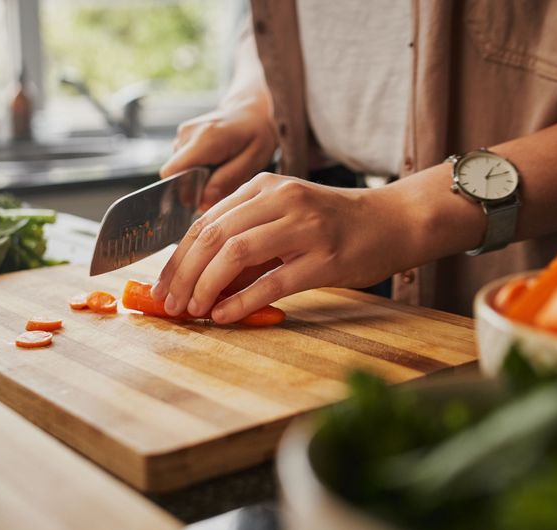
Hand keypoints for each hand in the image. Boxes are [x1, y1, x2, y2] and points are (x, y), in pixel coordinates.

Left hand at [151, 173, 427, 323]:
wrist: (394, 221)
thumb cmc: (336, 225)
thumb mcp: (285, 219)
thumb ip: (247, 242)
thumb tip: (201, 282)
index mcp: (264, 187)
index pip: (205, 222)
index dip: (178, 257)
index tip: (162, 286)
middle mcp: (280, 199)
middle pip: (213, 236)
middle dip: (184, 274)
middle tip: (170, 304)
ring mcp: (303, 226)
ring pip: (235, 253)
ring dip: (206, 286)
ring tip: (193, 311)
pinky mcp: (324, 257)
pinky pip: (272, 281)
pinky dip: (242, 301)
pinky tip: (224, 315)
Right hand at [160, 101, 277, 208]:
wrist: (250, 110)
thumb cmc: (256, 134)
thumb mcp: (253, 159)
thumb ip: (227, 180)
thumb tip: (202, 202)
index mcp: (205, 139)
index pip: (173, 172)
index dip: (183, 192)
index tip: (202, 199)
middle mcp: (187, 134)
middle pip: (175, 175)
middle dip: (193, 187)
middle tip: (220, 182)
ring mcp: (182, 134)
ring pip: (179, 170)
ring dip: (197, 178)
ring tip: (220, 168)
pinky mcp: (182, 137)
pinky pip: (183, 163)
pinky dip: (196, 169)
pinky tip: (214, 162)